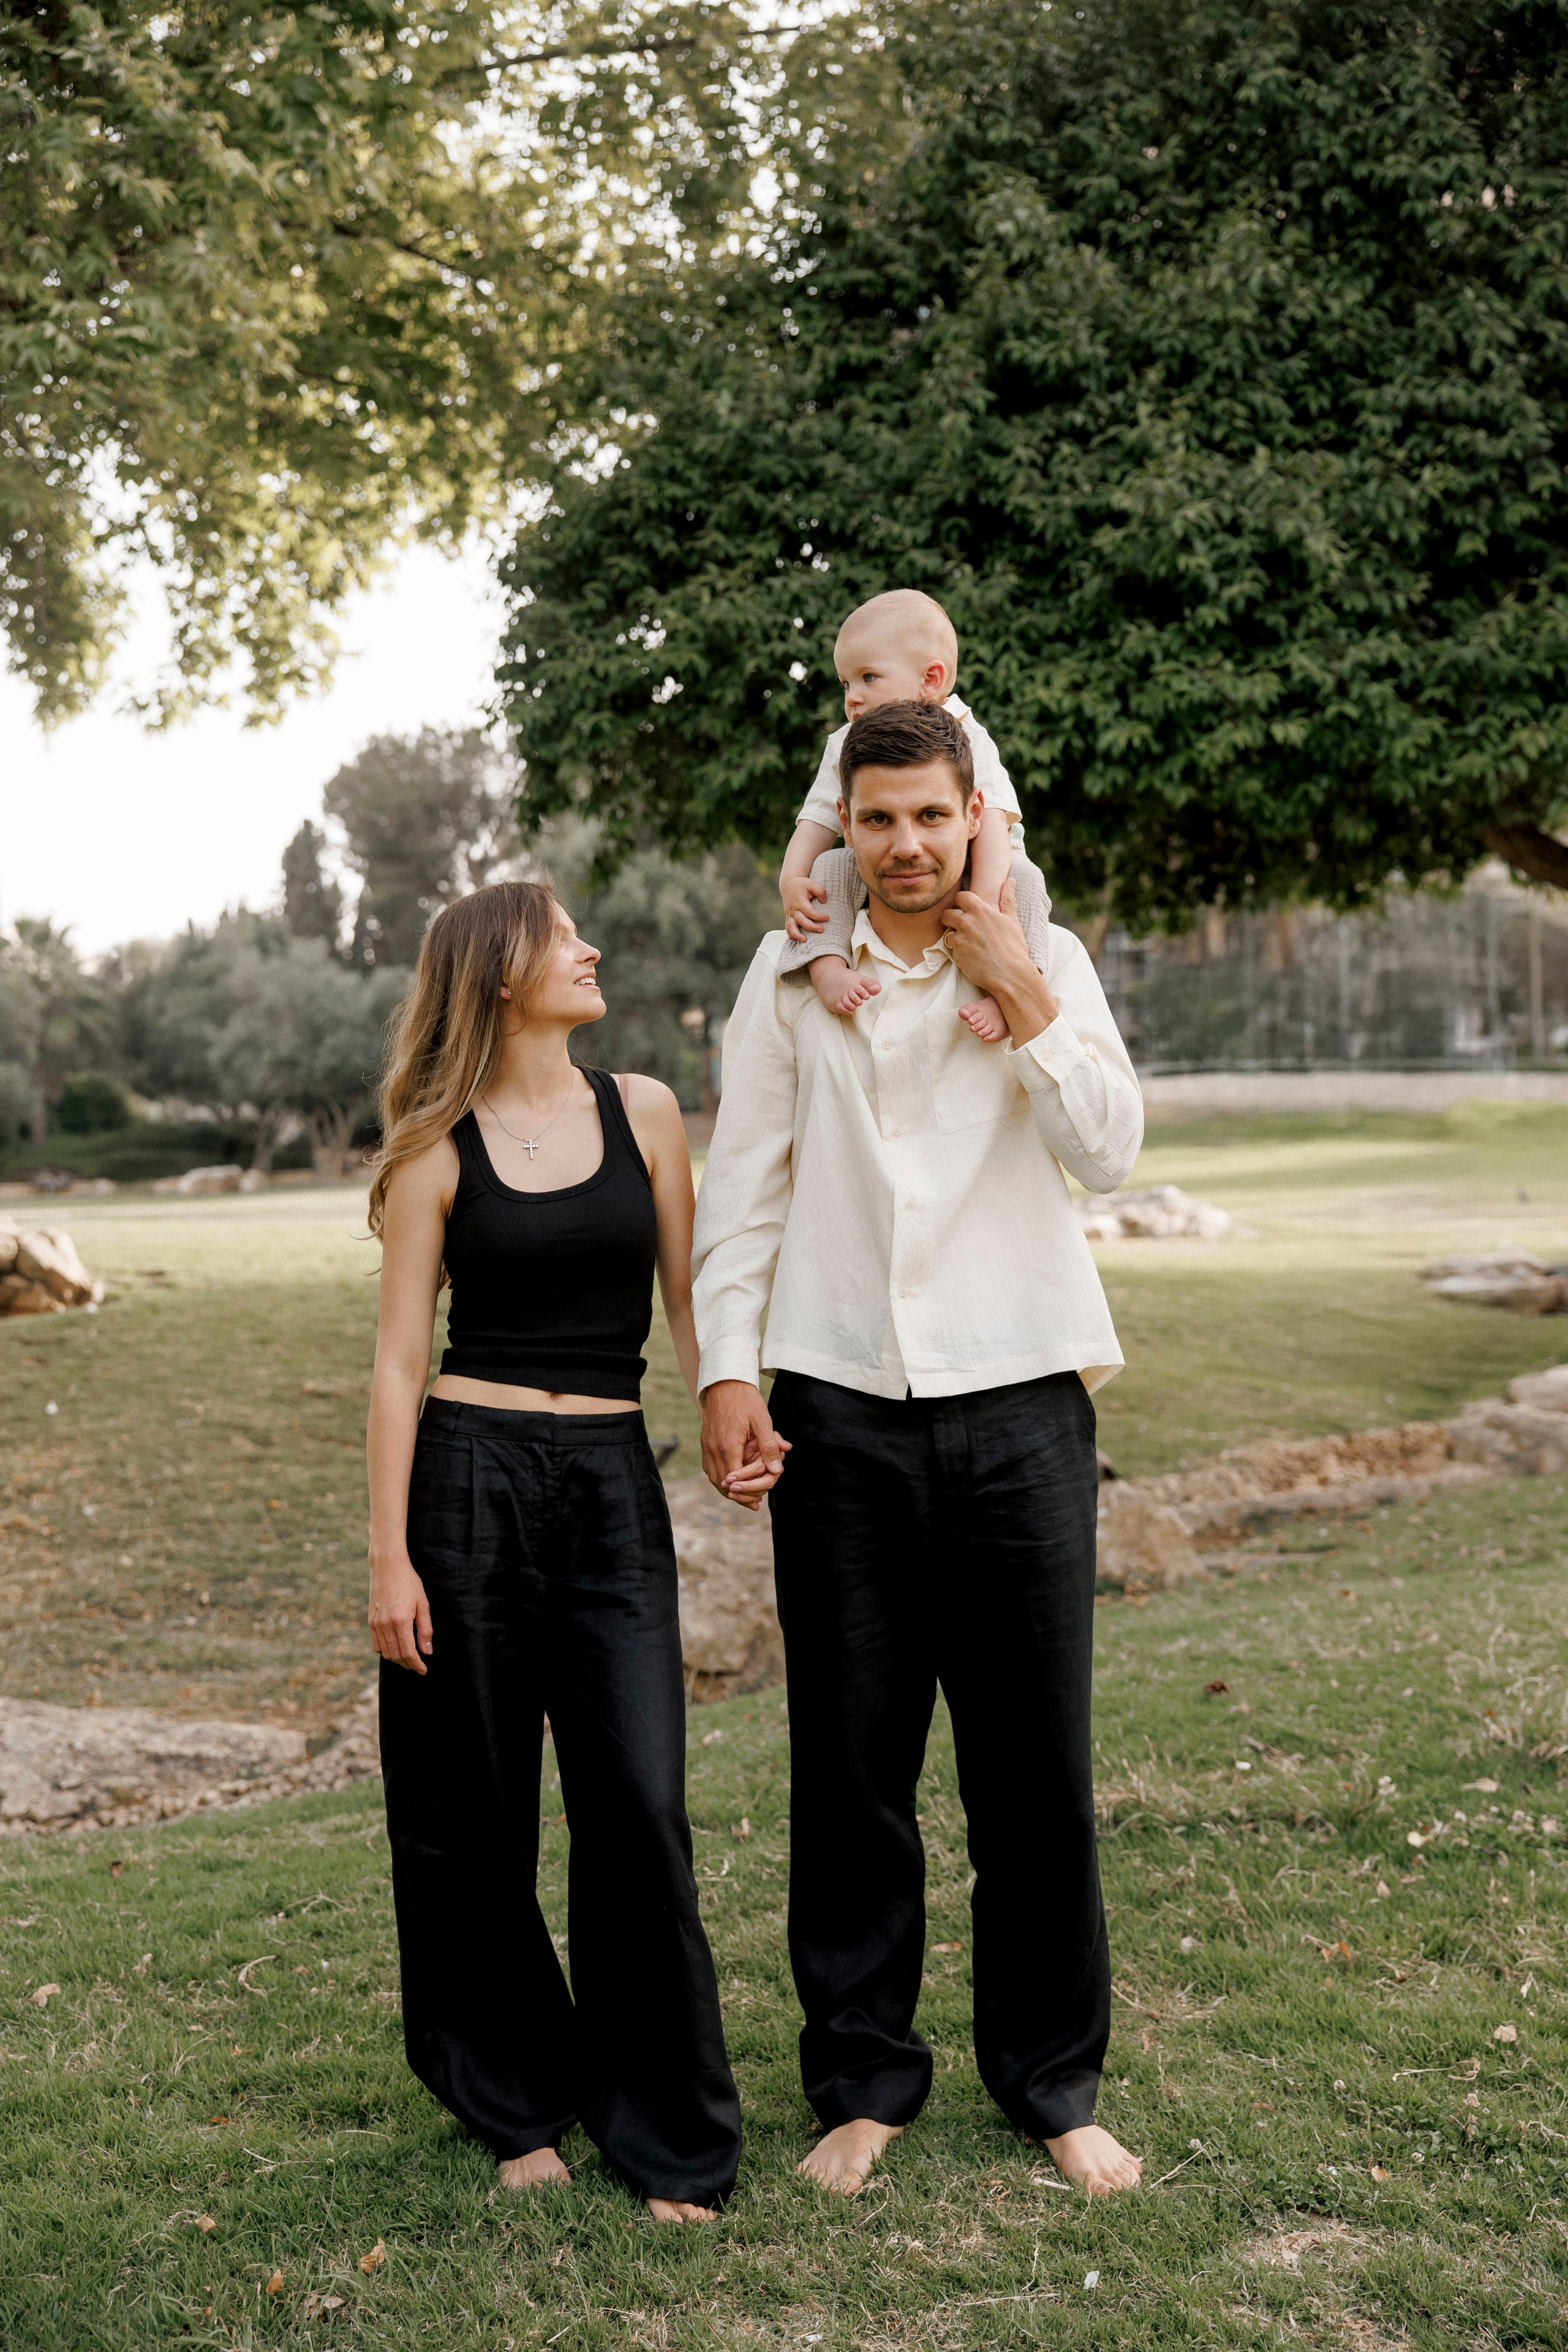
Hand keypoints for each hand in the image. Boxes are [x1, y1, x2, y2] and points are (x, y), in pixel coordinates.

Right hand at [368, 1553, 432, 1672]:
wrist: (387, 1567)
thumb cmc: (409, 1582)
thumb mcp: (423, 1604)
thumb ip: (425, 1629)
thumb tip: (427, 1651)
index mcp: (401, 1621)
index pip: (408, 1653)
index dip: (416, 1664)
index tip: (424, 1669)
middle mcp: (386, 1625)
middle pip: (396, 1656)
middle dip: (408, 1664)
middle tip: (418, 1666)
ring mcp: (376, 1624)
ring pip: (385, 1652)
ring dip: (397, 1660)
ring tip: (408, 1660)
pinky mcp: (370, 1621)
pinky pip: (376, 1644)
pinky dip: (386, 1651)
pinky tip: (395, 1650)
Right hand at [700, 1380, 790, 1510]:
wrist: (724, 1381)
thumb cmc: (745, 1399)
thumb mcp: (762, 1420)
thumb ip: (769, 1446)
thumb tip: (777, 1469)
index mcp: (728, 1445)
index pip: (734, 1480)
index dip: (745, 1493)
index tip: (758, 1501)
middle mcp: (713, 1448)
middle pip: (721, 1483)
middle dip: (736, 1496)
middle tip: (752, 1504)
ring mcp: (706, 1445)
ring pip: (713, 1476)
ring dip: (726, 1489)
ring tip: (742, 1496)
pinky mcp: (705, 1440)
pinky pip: (709, 1466)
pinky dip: (719, 1477)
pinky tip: (730, 1479)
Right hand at [782, 872, 828, 941]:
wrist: (788, 885)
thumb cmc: (802, 885)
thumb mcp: (812, 883)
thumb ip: (820, 890)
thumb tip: (824, 901)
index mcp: (800, 902)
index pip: (810, 912)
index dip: (819, 916)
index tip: (827, 918)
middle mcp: (794, 909)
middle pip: (801, 921)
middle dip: (811, 927)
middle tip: (822, 930)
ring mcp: (790, 914)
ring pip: (791, 927)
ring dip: (797, 934)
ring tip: (805, 940)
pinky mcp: (788, 917)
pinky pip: (788, 927)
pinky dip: (791, 934)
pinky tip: (798, 940)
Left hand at [941, 878, 1057, 1043]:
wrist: (1010, 975)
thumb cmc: (1014, 947)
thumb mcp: (1012, 920)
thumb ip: (1008, 899)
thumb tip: (1010, 881)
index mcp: (980, 910)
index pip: (961, 897)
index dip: (963, 903)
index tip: (968, 909)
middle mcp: (966, 922)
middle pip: (948, 913)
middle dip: (953, 918)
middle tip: (965, 927)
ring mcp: (959, 939)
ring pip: (948, 932)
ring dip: (955, 936)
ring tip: (970, 944)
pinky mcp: (955, 955)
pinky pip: (951, 950)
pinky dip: (958, 952)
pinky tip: (972, 956)